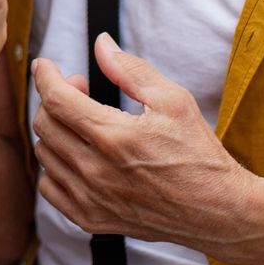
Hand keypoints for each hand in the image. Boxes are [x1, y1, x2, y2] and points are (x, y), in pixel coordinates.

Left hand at [30, 34, 257, 249]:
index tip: (46, 66)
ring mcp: (90, 199)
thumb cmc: (199, 155)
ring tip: (83, 124)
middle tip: (81, 91)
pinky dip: (54, 167)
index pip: (56, 99)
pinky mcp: (91, 220)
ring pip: (45, 154)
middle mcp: (95, 171)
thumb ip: (130, 69)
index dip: (45, 75)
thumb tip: (101, 44)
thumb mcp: (173, 100)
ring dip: (56, 131)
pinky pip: (49, 188)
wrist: (218, 210)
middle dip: (55, 98)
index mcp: (114, 136)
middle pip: (45, 124)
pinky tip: (78, 156)